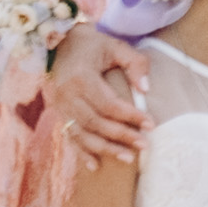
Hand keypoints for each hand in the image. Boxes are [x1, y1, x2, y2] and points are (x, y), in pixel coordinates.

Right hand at [47, 30, 145, 167]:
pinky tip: (95, 165)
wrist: (57, 41)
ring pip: (82, 133)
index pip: (109, 104)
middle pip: (95, 122)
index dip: (130, 116)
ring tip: (128, 158)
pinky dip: (82, 152)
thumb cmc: (92, 44)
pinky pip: (69, 135)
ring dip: (105, 148)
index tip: (150, 123)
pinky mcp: (57, 111)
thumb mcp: (116, 46)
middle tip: (144, 144)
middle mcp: (66, 94)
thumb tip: (146, 90)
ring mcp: (59, 105)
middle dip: (121, 136)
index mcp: (81, 77)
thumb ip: (135, 64)